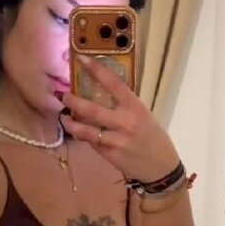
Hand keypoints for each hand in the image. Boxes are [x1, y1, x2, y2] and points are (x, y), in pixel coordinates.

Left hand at [60, 57, 180, 182]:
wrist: (161, 166)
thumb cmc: (152, 137)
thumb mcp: (143, 116)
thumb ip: (124, 106)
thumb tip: (100, 93)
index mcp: (135, 107)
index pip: (114, 84)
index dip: (97, 70)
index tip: (82, 59)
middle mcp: (125, 122)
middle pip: (92, 109)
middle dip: (74, 102)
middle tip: (63, 96)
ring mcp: (116, 140)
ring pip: (87, 130)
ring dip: (71, 123)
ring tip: (64, 118)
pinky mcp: (110, 155)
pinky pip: (92, 143)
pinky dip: (83, 136)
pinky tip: (78, 132)